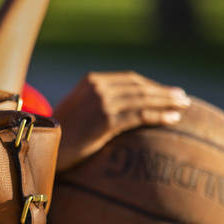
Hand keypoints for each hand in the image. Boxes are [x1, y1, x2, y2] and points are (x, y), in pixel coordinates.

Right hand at [53, 71, 190, 171]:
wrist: (37, 143)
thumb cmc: (56, 132)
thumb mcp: (75, 110)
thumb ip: (94, 104)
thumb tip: (118, 112)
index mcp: (91, 81)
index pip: (129, 80)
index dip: (151, 85)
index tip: (166, 92)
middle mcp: (98, 87)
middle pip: (140, 86)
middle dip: (164, 92)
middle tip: (183, 97)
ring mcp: (102, 102)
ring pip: (144, 99)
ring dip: (167, 102)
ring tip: (185, 106)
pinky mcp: (106, 119)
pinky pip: (141, 116)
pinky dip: (160, 116)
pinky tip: (174, 119)